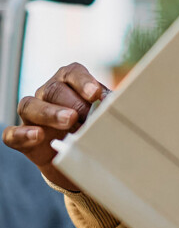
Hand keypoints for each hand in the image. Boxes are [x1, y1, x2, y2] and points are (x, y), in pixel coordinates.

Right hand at [1, 62, 107, 191]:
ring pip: (30, 105)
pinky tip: (37, 135)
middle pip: (53, 90)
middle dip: (71, 102)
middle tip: (84, 115)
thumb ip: (108, 109)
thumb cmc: (95, 126)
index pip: (73, 73)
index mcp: (70, 82)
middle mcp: (48, 93)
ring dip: (49, 113)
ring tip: (68, 121)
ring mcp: (32, 113)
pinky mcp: (21, 136)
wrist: (78, 153)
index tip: (96, 94)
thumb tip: (117, 107)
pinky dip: (21, 134)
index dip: (83, 82)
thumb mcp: (105, 115)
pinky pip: (11, 133)